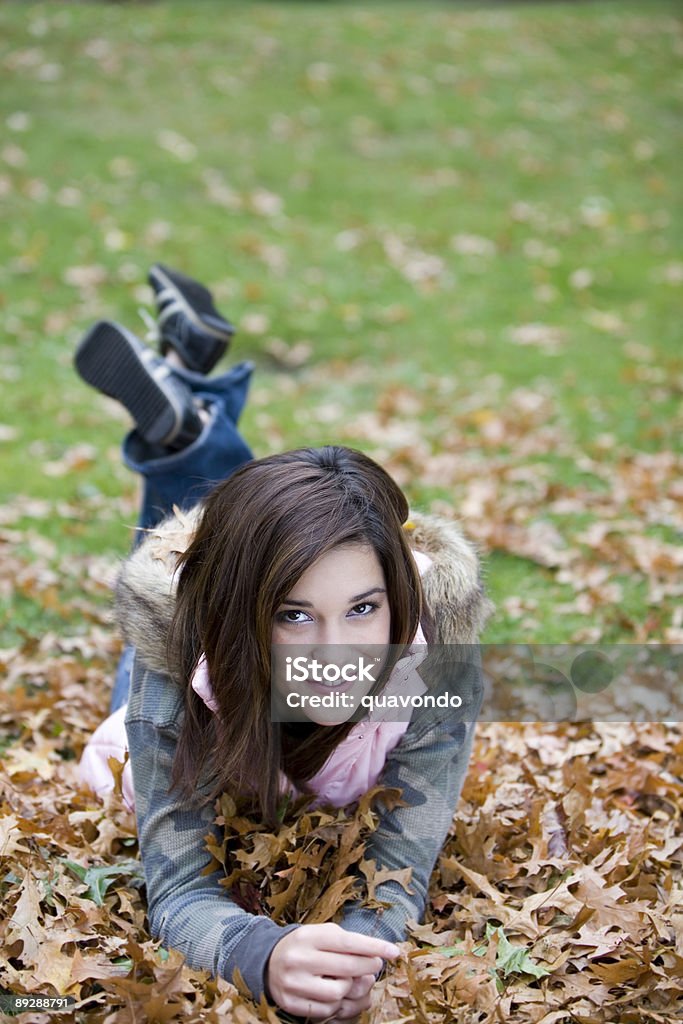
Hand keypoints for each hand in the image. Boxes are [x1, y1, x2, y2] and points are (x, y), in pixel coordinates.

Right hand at [266, 922, 398, 1019]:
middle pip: (348, 967)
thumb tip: (375, 956)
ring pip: (339, 992)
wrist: (268, 962)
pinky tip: (335, 991)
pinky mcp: (291, 1003)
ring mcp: (294, 983)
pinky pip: (326, 1009)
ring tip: (348, 978)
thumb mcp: (321, 934)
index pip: (348, 942)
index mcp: (308, 936)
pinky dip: (337, 1002)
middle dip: (369, 966)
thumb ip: (346, 941)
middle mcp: (299, 959)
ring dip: (351, 987)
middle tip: (376, 964)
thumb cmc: (305, 946)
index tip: (394, 951)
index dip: (374, 947)